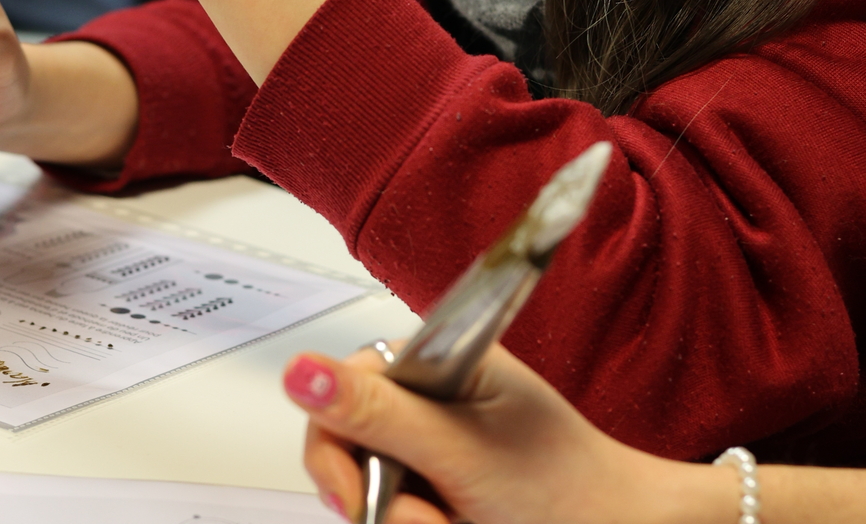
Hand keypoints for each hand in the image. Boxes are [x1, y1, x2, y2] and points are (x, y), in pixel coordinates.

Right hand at [283, 343, 683, 523]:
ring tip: (450, 523)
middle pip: (342, 436)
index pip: (342, 380)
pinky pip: (387, 506)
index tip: (353, 492)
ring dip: (398, 518)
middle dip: (370, 491)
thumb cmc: (565, 487)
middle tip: (420, 519)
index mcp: (437, 358)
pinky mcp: (432, 479)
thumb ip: (377, 415)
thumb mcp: (462, 453)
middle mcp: (426, 392)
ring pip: (361, 480)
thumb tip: (301, 371)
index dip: (334, 438)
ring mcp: (428, 439)